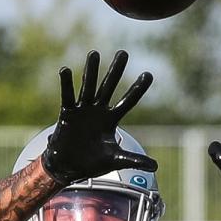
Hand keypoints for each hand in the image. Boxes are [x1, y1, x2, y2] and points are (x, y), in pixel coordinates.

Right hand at [42, 50, 156, 185]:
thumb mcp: (116, 161)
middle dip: (115, 71)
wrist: (68, 167)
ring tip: (94, 54)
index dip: (137, 89)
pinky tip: (64, 70)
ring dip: (91, 71)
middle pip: (109, 87)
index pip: (127, 102)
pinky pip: (67, 96)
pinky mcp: (67, 113)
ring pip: (88, 87)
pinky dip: (66, 84)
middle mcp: (98, 110)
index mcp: (111, 119)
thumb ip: (134, 160)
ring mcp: (83, 110)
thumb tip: (156, 167)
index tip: (149, 74)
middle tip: (123, 53)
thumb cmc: (92, 162)